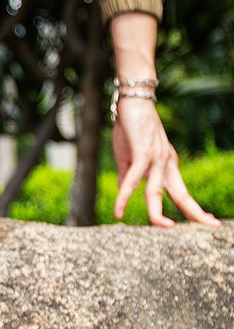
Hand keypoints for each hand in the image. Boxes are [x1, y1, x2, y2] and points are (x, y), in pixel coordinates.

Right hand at [112, 97, 219, 226]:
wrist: (133, 101)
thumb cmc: (130, 127)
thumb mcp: (129, 157)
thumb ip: (127, 176)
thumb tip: (123, 192)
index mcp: (167, 164)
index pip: (182, 191)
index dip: (193, 208)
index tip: (206, 221)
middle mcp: (166, 163)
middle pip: (181, 193)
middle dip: (195, 212)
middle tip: (211, 226)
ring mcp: (156, 159)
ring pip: (157, 191)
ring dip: (158, 211)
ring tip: (163, 227)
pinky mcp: (142, 153)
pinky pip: (132, 181)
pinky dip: (124, 197)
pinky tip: (118, 211)